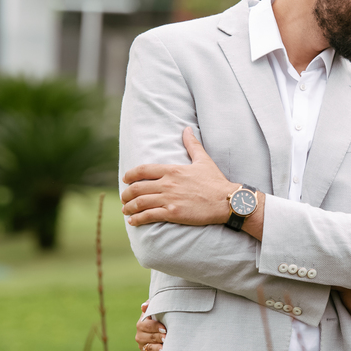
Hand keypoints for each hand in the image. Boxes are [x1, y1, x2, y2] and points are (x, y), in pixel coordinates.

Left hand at [122, 127, 236, 226]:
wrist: (226, 201)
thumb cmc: (215, 181)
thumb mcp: (203, 160)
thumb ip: (192, 145)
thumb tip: (187, 129)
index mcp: (172, 170)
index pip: (143, 170)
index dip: (130, 175)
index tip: (125, 180)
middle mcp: (168, 184)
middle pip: (137, 188)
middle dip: (126, 194)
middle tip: (124, 198)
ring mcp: (169, 199)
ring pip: (140, 203)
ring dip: (129, 207)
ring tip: (126, 210)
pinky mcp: (173, 213)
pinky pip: (149, 216)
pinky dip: (138, 219)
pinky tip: (134, 221)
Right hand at [136, 301, 165, 350]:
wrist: (161, 327)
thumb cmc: (159, 316)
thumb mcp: (155, 310)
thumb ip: (151, 306)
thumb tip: (144, 306)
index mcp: (141, 324)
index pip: (147, 325)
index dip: (155, 327)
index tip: (164, 328)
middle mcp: (140, 335)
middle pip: (149, 337)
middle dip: (158, 338)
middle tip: (166, 338)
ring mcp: (143, 345)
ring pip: (149, 347)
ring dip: (157, 349)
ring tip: (164, 350)